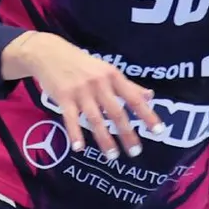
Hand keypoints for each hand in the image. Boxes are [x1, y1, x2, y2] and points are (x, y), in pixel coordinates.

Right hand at [2, 32, 163, 159]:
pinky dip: (75, 133)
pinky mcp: (63, 97)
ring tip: (112, 156)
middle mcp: (99, 83)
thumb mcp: (107, 70)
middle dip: (127, 133)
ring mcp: (81, 90)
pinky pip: (70, 118)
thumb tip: (150, 96)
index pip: (134, 98)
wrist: (49, 52)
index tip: (158, 131)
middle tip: (135, 152)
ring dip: (104, 139)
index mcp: (113, 76)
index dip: (147, 115)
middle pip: (116, 112)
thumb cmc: (82, 63)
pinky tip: (79, 148)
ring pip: (95, 119)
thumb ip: (128, 85)